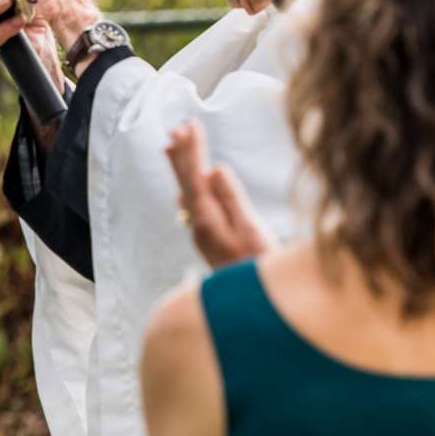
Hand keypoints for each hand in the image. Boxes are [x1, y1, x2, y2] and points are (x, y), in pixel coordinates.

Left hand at [165, 120, 273, 268]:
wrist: (256, 310)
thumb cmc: (261, 270)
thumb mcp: (251, 231)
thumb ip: (232, 199)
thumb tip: (215, 168)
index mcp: (207, 220)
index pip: (195, 176)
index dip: (192, 150)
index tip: (189, 125)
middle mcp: (199, 226)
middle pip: (186, 183)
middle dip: (182, 155)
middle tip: (175, 129)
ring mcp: (204, 235)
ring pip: (188, 193)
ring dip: (183, 168)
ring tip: (173, 146)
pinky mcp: (212, 242)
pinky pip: (195, 206)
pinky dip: (191, 187)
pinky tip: (188, 186)